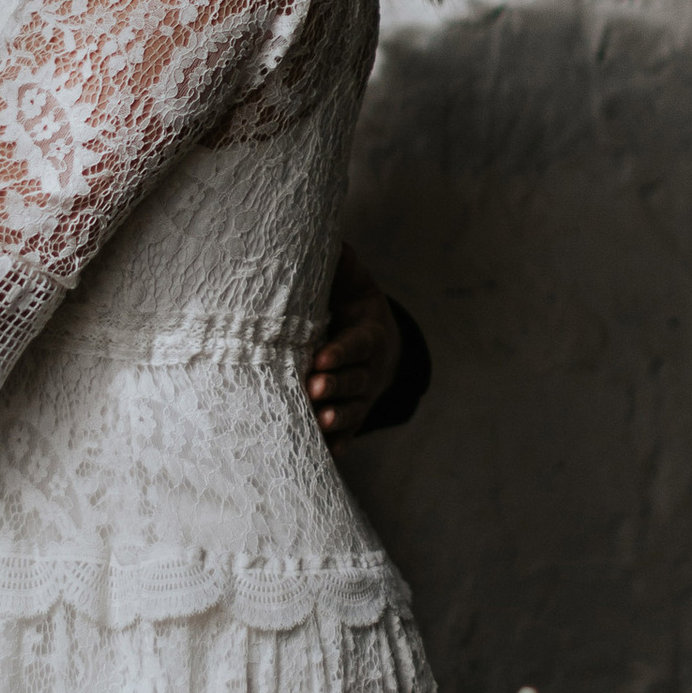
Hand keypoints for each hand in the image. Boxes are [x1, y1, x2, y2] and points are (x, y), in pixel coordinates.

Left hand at [307, 251, 400, 443]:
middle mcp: (369, 369)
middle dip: (335, 386)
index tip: (321, 357)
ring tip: (321, 422)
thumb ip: (344, 265)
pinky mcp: (354, 415)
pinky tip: (328, 452)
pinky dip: (340, 443)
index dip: (341, 352)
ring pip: (353, 409)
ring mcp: (363, 395)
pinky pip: (349, 432)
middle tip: (313, 389)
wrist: (378, 343)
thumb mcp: (356, 282)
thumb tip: (333, 240)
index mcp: (368, 334)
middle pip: (354, 380)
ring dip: (338, 417)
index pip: (357, 344)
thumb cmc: (356, 306)